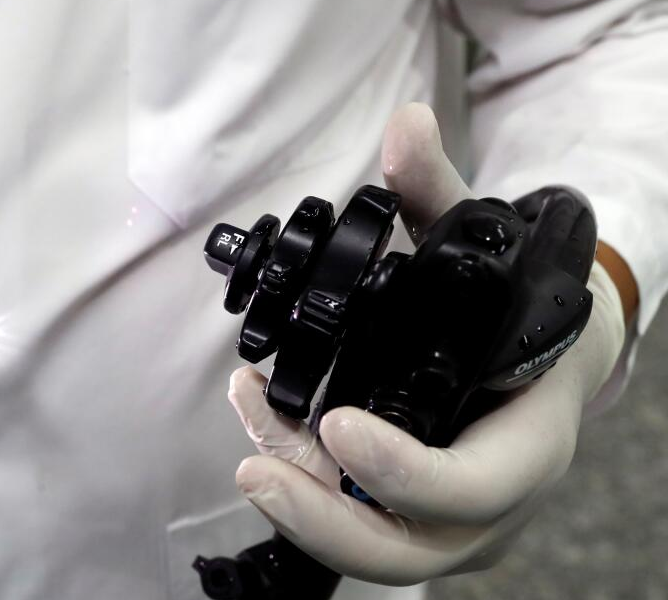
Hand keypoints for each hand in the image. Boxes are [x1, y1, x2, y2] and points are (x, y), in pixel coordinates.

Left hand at [228, 103, 626, 584]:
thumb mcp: (492, 252)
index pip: (474, 485)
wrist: (543, 359)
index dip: (405, 473)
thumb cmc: (519, 311)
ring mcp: (446, 517)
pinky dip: (301, 480)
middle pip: (410, 549)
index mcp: (528, 439)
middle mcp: (489, 497)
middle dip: (326, 522)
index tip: (337, 424)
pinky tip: (258, 422)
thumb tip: (406, 125)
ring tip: (246, 444)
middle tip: (257, 473)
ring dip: (300, 506)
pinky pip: (350, 518)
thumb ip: (441, 194)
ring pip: (370, 548)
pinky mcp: (405, 514)